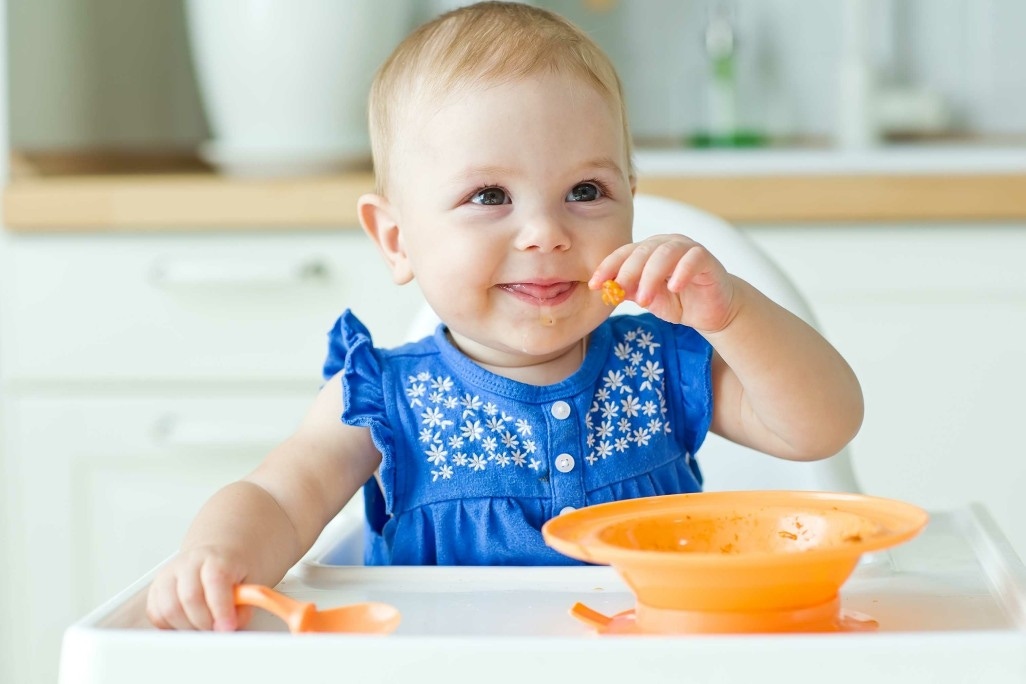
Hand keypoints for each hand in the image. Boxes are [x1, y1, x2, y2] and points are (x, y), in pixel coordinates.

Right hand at [146, 546, 250, 630]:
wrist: (217, 555)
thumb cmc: (233, 569)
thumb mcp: (250, 582)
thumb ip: (245, 605)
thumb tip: (229, 628)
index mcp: (216, 558)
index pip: (215, 581)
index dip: (221, 608)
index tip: (228, 627)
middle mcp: (189, 563)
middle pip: (190, 598)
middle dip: (205, 623)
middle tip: (217, 629)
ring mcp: (168, 575)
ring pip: (169, 609)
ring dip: (187, 627)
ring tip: (203, 625)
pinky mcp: (155, 589)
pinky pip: (156, 615)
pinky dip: (171, 626)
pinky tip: (188, 622)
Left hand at [590, 234, 736, 332]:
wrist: (712, 311)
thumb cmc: (679, 301)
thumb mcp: (648, 298)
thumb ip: (628, 291)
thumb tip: (605, 289)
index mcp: (648, 251)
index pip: (624, 254)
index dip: (607, 268)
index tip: (593, 285)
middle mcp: (666, 244)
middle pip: (642, 251)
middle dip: (627, 272)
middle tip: (619, 293)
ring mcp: (687, 249)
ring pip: (665, 253)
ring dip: (651, 276)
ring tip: (644, 300)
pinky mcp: (707, 259)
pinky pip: (693, 258)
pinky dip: (682, 272)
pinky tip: (675, 288)